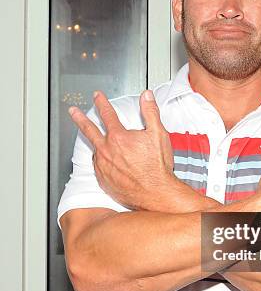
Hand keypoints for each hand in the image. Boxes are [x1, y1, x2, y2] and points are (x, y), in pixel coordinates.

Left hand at [68, 90, 213, 212]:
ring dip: (96, 144)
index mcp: (118, 137)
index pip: (107, 114)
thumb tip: (146, 96)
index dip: (101, 103)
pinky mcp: (103, 181)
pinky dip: (102, 162)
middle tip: (73, 111)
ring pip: (96, 151)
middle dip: (80, 118)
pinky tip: (109, 163)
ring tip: (100, 143)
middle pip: (89, 130)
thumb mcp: (158, 134)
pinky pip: (99, 167)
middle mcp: (107, 151)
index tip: (97, 96)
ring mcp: (103, 167)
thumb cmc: (157, 167)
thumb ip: (151, 112)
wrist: (155, 194)